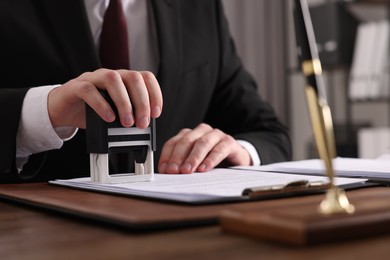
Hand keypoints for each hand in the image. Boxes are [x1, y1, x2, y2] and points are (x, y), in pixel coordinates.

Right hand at [47, 69, 162, 128]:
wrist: (64, 110)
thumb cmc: (91, 111)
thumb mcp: (115, 114)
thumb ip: (129, 115)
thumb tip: (144, 125)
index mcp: (123, 80)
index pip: (145, 78)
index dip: (154, 94)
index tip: (156, 113)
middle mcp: (110, 75)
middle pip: (133, 78)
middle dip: (142, 102)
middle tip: (142, 123)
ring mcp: (93, 78)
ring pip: (112, 79)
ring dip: (124, 102)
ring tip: (127, 122)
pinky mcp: (76, 87)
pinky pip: (89, 90)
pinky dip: (102, 104)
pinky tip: (108, 118)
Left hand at [158, 123, 250, 173]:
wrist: (236, 159)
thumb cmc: (211, 161)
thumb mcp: (194, 164)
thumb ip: (182, 166)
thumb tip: (168, 175)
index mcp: (189, 135)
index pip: (173, 142)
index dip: (167, 156)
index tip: (164, 169)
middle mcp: (201, 132)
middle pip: (186, 141)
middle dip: (178, 157)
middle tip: (174, 171)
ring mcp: (216, 135)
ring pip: (202, 143)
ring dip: (193, 157)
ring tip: (188, 170)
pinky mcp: (229, 142)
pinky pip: (219, 149)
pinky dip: (211, 159)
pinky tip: (205, 168)